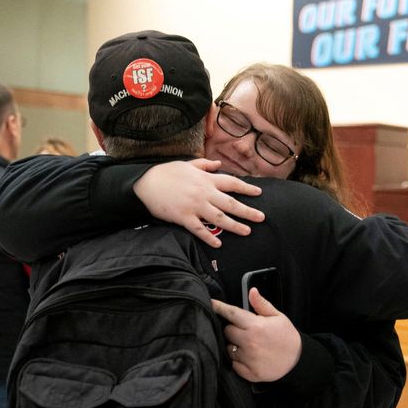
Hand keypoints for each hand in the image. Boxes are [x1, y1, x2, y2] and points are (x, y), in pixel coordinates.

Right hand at [133, 159, 264, 247]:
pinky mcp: (184, 217)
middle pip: (230, 203)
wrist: (145, 184)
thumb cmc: (166, 173)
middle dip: (247, 211)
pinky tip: (219, 243)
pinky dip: (209, 237)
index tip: (259, 192)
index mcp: (206, 179)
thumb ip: (204, 165)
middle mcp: (204, 193)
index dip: (246, 188)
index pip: (231, 183)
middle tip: (262, 217)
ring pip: (219, 218)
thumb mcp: (187, 164)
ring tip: (247, 232)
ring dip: (235, 226)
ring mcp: (195, 206)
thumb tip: (218, 164)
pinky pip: (200, 229)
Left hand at [212, 288, 301, 381]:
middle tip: (245, 330)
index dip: (219, 307)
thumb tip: (251, 290)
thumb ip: (262, 304)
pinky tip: (249, 357)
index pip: (231, 314)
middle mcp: (249, 342)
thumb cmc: (287, 336)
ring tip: (248, 345)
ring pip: (228, 348)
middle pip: (227, 331)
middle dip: (233, 329)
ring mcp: (248, 359)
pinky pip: (234, 364)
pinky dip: (238, 361)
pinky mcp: (249, 373)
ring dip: (234, 346)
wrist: (297, 361)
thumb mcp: (278, 316)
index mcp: (255, 326)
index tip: (211, 303)